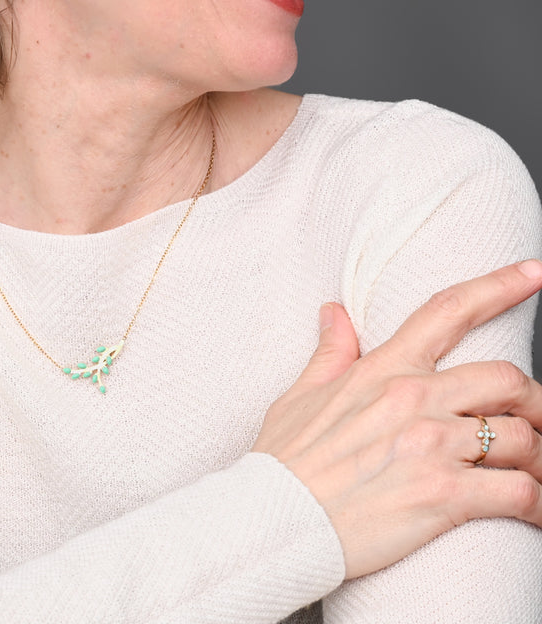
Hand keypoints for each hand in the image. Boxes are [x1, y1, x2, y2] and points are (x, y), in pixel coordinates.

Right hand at [252, 260, 541, 578]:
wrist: (276, 519)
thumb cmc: (285, 461)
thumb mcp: (300, 394)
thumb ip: (330, 352)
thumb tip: (333, 310)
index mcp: (383, 370)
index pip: (448, 312)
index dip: (499, 286)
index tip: (534, 272)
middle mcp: (415, 399)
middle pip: (507, 378)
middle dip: (535, 399)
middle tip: (538, 419)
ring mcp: (432, 446)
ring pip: (522, 437)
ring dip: (539, 458)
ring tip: (538, 474)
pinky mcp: (445, 495)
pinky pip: (519, 492)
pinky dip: (538, 503)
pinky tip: (536, 511)